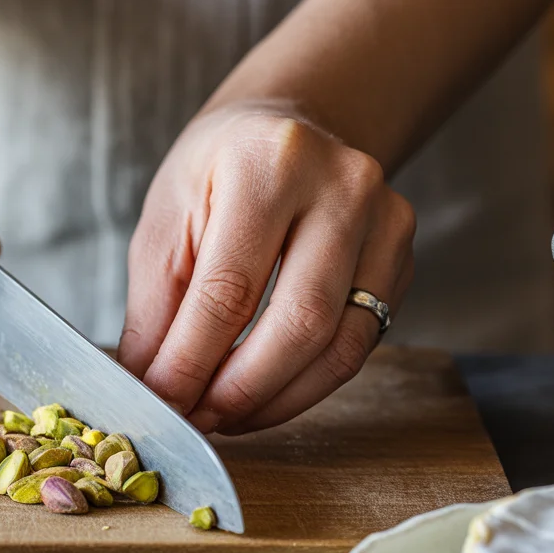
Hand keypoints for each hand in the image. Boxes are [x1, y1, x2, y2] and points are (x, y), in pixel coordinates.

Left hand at [118, 101, 415, 433]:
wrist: (284, 133)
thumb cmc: (216, 175)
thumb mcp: (166, 222)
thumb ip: (157, 307)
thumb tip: (150, 388)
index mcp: (268, 162)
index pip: (229, 288)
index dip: (192, 361)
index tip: (163, 402)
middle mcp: (342, 186)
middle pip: (299, 322)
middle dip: (240, 389)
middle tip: (197, 419)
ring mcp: (385, 222)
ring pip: (339, 346)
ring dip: (275, 399)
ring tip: (225, 415)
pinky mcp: (403, 257)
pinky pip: (360, 345)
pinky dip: (307, 386)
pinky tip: (265, 395)